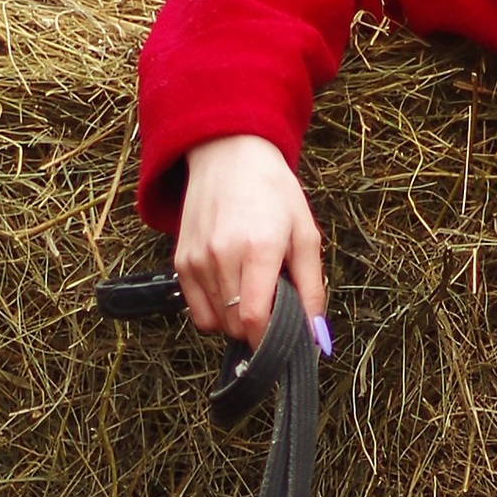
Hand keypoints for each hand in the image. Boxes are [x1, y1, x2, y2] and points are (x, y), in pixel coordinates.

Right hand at [173, 134, 326, 343]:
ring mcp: (197, 260)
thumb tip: (316, 336)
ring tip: (249, 285)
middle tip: (272, 301)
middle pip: (236, 326)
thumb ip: (312, 287)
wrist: (229, 155)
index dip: (269, 340)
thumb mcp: (305, 234)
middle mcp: (222, 256)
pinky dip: (214, 311)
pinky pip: (197, 312)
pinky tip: (229, 286)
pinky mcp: (180, 261)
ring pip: (216, 323)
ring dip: (236, 318)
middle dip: (257, 327)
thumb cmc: (273, 192)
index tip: (282, 339)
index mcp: (259, 249)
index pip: (254, 319)